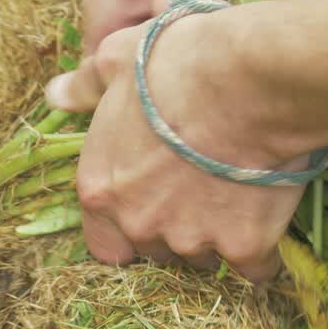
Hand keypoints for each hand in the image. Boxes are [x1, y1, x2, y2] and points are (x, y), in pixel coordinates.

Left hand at [46, 15, 306, 281]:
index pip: (102, 242)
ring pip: (201, 257)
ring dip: (215, 237)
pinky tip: (270, 220)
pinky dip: (261, 251)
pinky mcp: (244, 245)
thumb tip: (57, 93)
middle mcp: (139, 225)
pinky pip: (254, 268)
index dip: (125, 227)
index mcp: (100, 191)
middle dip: (172, 229)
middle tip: (199, 189)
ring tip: (237, 195)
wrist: (248, 80)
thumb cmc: (176, 64)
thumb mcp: (116, 60)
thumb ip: (85, 87)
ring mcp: (192, 240)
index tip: (149, 204)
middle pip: (153, 249)